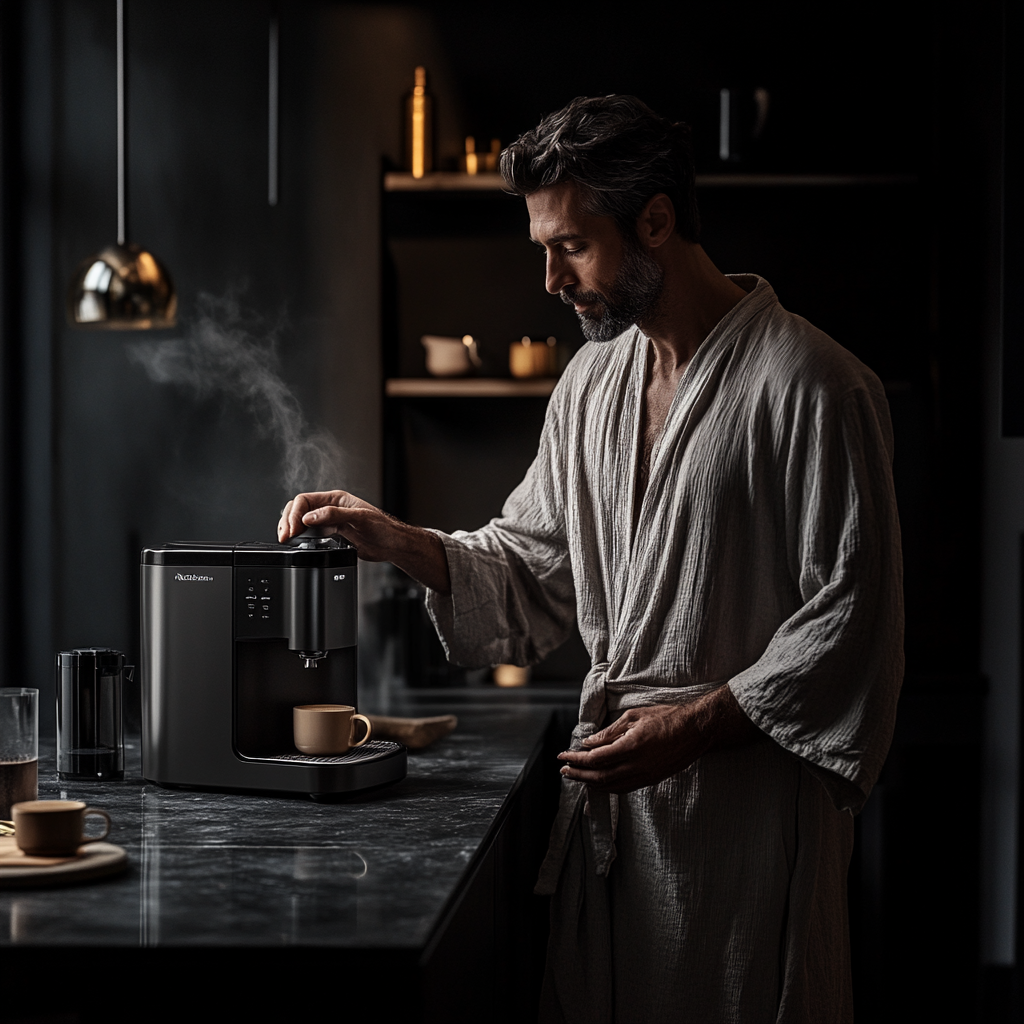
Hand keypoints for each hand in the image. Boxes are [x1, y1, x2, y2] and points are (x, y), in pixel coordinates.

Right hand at [279, 490, 396, 558]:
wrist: (392, 546)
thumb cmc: (384, 528)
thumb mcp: (360, 518)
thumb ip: (335, 515)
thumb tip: (310, 516)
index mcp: (336, 499)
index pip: (305, 500)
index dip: (295, 513)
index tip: (293, 528)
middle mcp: (331, 508)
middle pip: (299, 509)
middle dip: (288, 521)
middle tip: (285, 535)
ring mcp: (330, 522)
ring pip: (302, 522)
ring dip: (292, 529)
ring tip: (287, 539)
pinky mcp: (331, 536)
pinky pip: (310, 534)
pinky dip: (300, 538)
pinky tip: (298, 544)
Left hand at [557, 685, 757, 792]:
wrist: (696, 731)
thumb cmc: (666, 718)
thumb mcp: (634, 716)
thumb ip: (610, 732)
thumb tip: (589, 742)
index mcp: (631, 747)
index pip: (596, 759)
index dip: (576, 759)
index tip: (563, 755)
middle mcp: (637, 766)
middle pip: (599, 777)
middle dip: (578, 774)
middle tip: (564, 770)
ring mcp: (645, 776)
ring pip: (611, 787)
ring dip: (590, 783)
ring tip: (576, 776)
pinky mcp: (651, 780)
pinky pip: (623, 788)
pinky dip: (607, 787)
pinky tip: (598, 781)